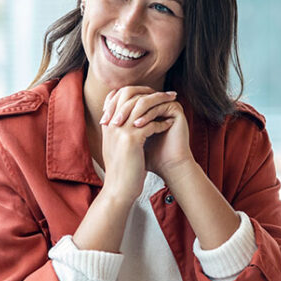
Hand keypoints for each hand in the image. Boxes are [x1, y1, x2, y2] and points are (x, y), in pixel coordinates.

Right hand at [97, 87, 176, 202]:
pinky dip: (161, 123)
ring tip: (173, 103)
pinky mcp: (131, 140)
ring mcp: (120, 131)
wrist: (118, 190)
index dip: (136, 90)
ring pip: (141, 105)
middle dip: (150, 92)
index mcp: (107, 124)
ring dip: (160, 102)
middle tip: (167, 93)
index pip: (117, 95)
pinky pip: (150, 123)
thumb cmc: (121, 170)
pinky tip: (169, 124)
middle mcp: (111, 124)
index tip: (151, 93)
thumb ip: (119, 130)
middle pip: (129, 94)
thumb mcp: (115, 146)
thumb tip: (133, 119)